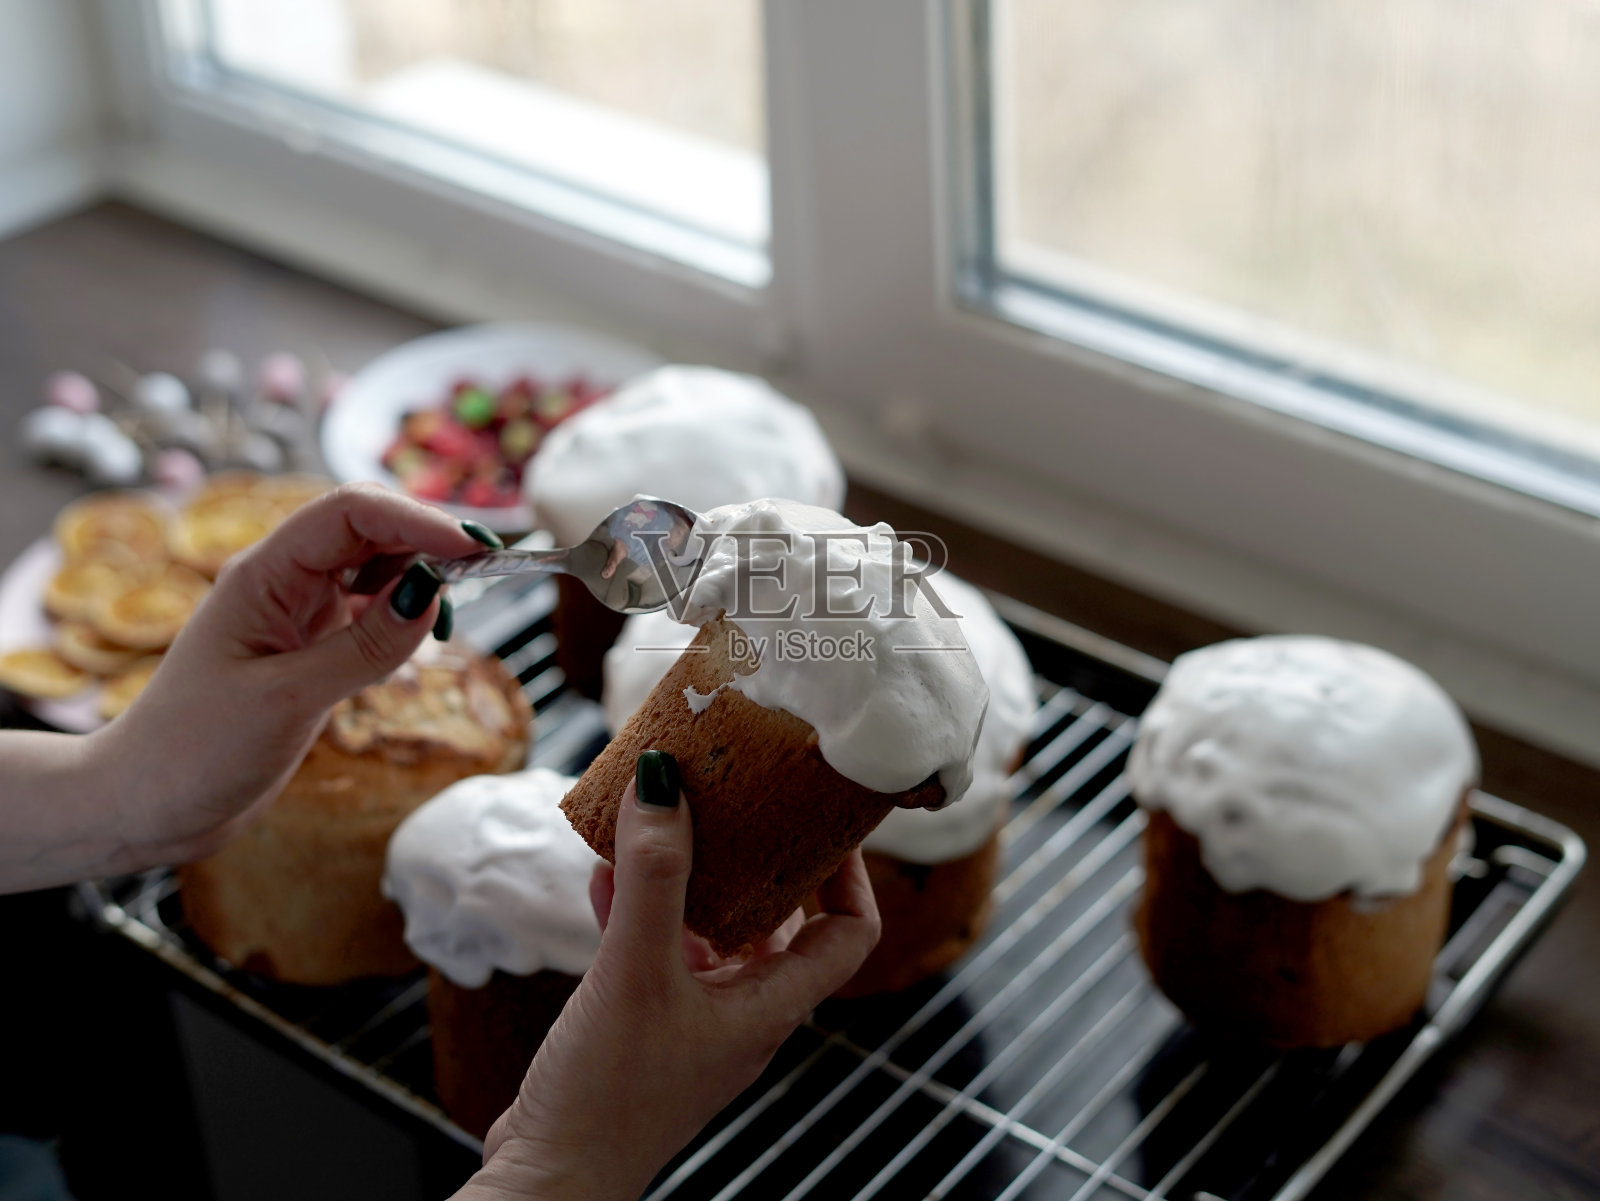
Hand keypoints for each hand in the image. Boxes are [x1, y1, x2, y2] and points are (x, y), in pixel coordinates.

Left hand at [95, 483, 490, 867]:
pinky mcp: (312, 649)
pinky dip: (407, 612)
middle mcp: (282, 583)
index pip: (350, 512)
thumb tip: (433, 595)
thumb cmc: (194, 750)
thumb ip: (365, 647)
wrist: (147, 805)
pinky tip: (426, 631)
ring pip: (376, 567)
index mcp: (263, 575)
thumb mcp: (288, 698)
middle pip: (370, 528)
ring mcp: (298, 614)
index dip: (417, 519)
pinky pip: (371, 610)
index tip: (473, 550)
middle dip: (429, 538)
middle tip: (490, 568)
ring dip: (423, 573)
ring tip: (463, 601)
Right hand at [462, 755, 879, 1200]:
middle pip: (779, 920)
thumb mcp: (637, 970)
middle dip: (758, 857)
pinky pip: (656, 952)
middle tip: (740, 799)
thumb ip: (655, 877)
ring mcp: (695, 1021)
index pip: (849, 930)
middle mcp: (743, 1012)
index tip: (826, 815)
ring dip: (690, 878)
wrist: (551, 1182)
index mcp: (771, 1006)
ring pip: (711, 931)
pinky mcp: (645, 1027)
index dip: (849, 872)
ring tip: (666, 822)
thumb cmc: (610, 1097)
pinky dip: (638, 910)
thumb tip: (664, 783)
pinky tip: (605, 875)